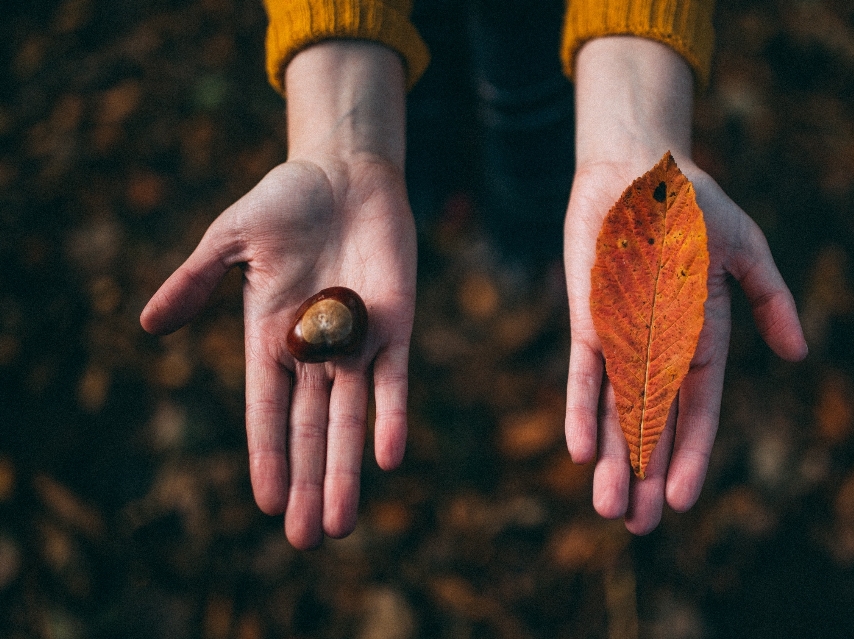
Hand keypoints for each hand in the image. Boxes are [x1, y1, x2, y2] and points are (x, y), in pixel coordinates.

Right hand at [141, 42, 415, 547]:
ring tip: (339, 523)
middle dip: (308, 483)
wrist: (344, 174)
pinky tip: (386, 458)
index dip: (267, 456)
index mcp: (271, 339)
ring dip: (345, 470)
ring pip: (351, 419)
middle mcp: (316, 352)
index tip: (265, 503)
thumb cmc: (284, 202)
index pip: (267, 411)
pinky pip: (395, 379)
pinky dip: (391, 416)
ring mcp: (357, 343)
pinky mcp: (395, 325)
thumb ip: (195, 282)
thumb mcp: (230, 241)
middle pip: (311, 430)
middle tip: (306, 539)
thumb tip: (148, 325)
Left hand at [564, 38, 806, 533]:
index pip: (697, 409)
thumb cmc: (694, 205)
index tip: (684, 500)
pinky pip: (584, 371)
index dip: (692, 454)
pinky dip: (580, 408)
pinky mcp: (587, 318)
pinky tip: (579, 450)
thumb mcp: (746, 251)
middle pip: (652, 423)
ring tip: (609, 508)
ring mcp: (620, 336)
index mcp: (700, 338)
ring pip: (615, 409)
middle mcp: (657, 347)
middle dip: (645, 473)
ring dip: (612, 458)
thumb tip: (799, 354)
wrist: (639, 167)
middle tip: (638, 526)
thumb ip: (772, 300)